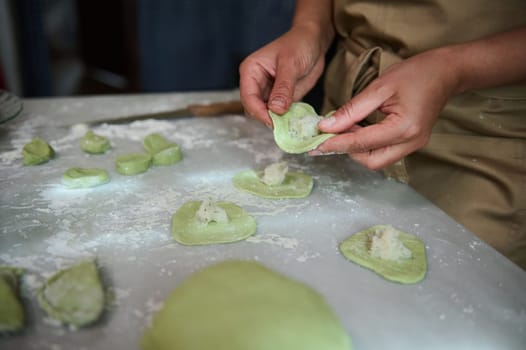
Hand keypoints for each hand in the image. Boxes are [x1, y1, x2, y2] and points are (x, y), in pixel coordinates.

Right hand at [239, 24, 328, 126]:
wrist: (313, 41)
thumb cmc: (299, 44)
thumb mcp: (291, 64)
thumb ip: (283, 87)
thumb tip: (275, 109)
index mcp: (251, 71)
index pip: (248, 97)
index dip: (258, 112)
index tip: (273, 122)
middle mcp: (256, 83)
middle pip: (254, 108)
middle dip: (267, 118)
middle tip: (284, 126)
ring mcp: (268, 92)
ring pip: (266, 114)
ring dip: (278, 121)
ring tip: (291, 125)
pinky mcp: (280, 99)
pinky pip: (280, 114)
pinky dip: (287, 119)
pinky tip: (296, 121)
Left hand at [312, 48, 459, 169]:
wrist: (446, 72)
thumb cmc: (415, 74)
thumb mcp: (379, 87)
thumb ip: (352, 110)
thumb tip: (326, 126)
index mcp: (405, 128)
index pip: (362, 143)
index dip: (336, 144)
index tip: (315, 144)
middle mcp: (411, 143)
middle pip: (371, 161)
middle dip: (348, 151)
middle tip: (330, 135)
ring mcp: (414, 146)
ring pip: (377, 160)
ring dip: (357, 149)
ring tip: (343, 128)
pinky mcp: (412, 143)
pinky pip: (384, 152)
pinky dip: (367, 145)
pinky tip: (357, 129)